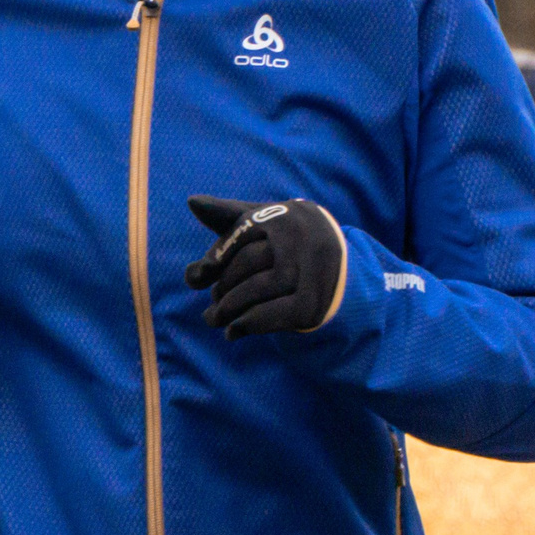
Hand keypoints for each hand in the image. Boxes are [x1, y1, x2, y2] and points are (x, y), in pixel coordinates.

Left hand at [183, 196, 347, 338]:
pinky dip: (248, 324)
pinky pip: (273, 314)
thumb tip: (192, 202)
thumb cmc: (288, 247)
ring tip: (215, 320)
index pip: (242, 231)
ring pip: (258, 288)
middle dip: (223, 284)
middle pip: (249, 261)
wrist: (342, 282)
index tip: (197, 277)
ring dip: (229, 308)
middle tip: (211, 303)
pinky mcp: (313, 305)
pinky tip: (234, 332)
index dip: (217, 255)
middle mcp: (305, 238)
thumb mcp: (262, 226)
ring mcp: (313, 272)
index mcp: (288, 214)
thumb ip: (227, 217)